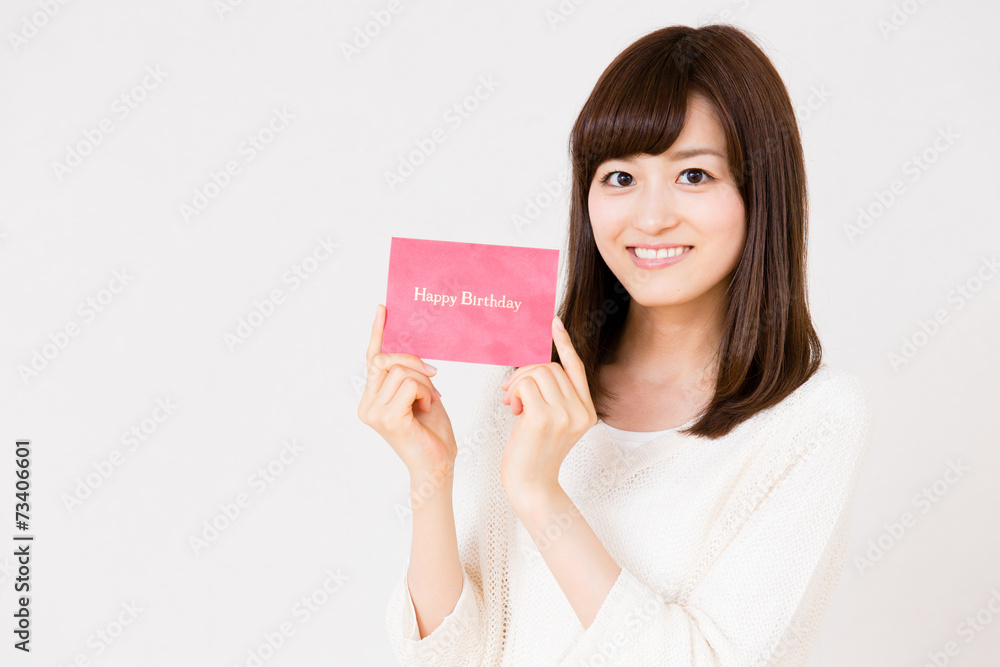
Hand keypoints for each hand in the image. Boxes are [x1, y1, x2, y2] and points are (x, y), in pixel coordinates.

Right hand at [357, 304, 456, 480]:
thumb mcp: (420, 395)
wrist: (438, 465)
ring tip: (430, 400)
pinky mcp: (387, 418)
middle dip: (413, 362)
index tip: (383, 309)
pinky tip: (428, 407)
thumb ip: (407, 375)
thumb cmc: (432, 433)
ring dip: (425, 382)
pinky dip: (425, 392)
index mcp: (371, 399)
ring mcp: (374, 412)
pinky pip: (409, 384)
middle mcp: (367, 405)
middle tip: (434, 374)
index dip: (378, 332)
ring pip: (401, 371)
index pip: (372, 360)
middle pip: (385, 360)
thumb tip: (406, 351)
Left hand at [499, 315, 596, 507]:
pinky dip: (515, 392)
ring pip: (537, 373)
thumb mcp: (548, 419)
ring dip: (518, 384)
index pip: (576, 367)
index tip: (554, 322)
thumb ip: (548, 395)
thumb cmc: (533, 452)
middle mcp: (581, 412)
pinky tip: (513, 411)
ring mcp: (565, 416)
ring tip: (514, 405)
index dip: (564, 343)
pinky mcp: (545, 420)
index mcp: (587, 411)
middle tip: (511, 394)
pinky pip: (526, 385)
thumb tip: (530, 367)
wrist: (530, 485)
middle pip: (550, 367)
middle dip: (525, 374)